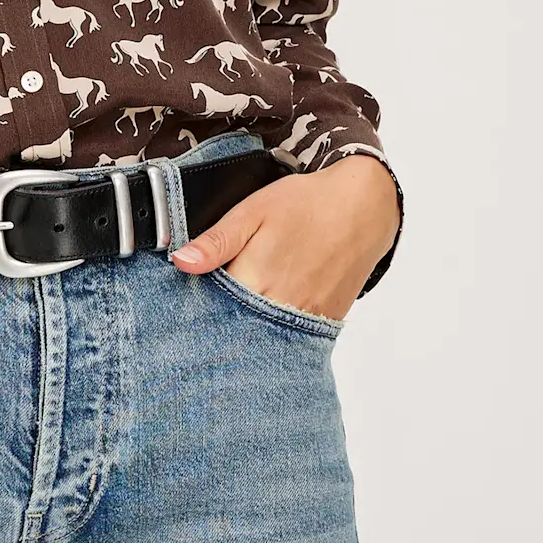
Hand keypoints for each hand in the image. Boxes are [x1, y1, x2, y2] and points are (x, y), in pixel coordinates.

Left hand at [170, 155, 400, 321]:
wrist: (363, 208)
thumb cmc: (305, 204)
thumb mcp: (252, 212)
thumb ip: (216, 242)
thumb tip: (179, 262)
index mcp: (254, 279)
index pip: (209, 311)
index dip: (193, 309)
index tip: (181, 305)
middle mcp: (279, 307)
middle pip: (234, 330)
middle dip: (217, 324)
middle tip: (205, 311)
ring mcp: (304, 319)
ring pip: (262, 337)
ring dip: (245, 330)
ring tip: (235, 312)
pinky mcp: (322, 323)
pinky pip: (290, 338)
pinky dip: (273, 332)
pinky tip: (264, 316)